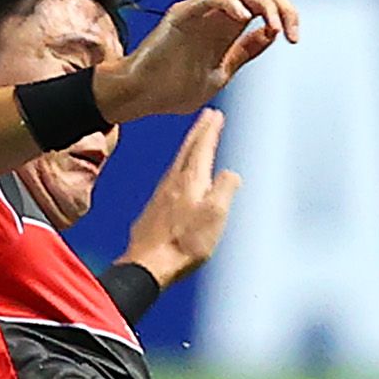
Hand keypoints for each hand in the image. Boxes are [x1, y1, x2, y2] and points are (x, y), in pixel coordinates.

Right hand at [100, 0, 298, 120]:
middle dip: (281, 6)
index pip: (265, 5)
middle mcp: (217, 16)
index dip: (286, 14)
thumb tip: (270, 33)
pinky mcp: (182, 15)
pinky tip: (243, 18)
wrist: (140, 96)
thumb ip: (244, 52)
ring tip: (273, 25)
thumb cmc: (173, 88)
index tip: (294, 39)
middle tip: (290, 31)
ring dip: (263, 4)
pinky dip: (230, 3)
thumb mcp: (221, 73)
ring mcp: (199, 13)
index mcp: (228, 29)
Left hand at [121, 108, 242, 287]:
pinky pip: (169, 179)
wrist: (148, 264)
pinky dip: (178, 168)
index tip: (215, 115)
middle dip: (198, 132)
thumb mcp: (216, 215)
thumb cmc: (185, 242)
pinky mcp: (153, 210)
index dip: (209, 130)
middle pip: (187, 150)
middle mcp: (173, 182)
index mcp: (191, 180)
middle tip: (206, 117)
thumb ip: (225, 189)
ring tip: (194, 140)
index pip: (202, 147)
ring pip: (177, 163)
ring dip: (187, 148)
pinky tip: (178, 177)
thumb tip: (230, 173)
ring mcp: (161, 195)